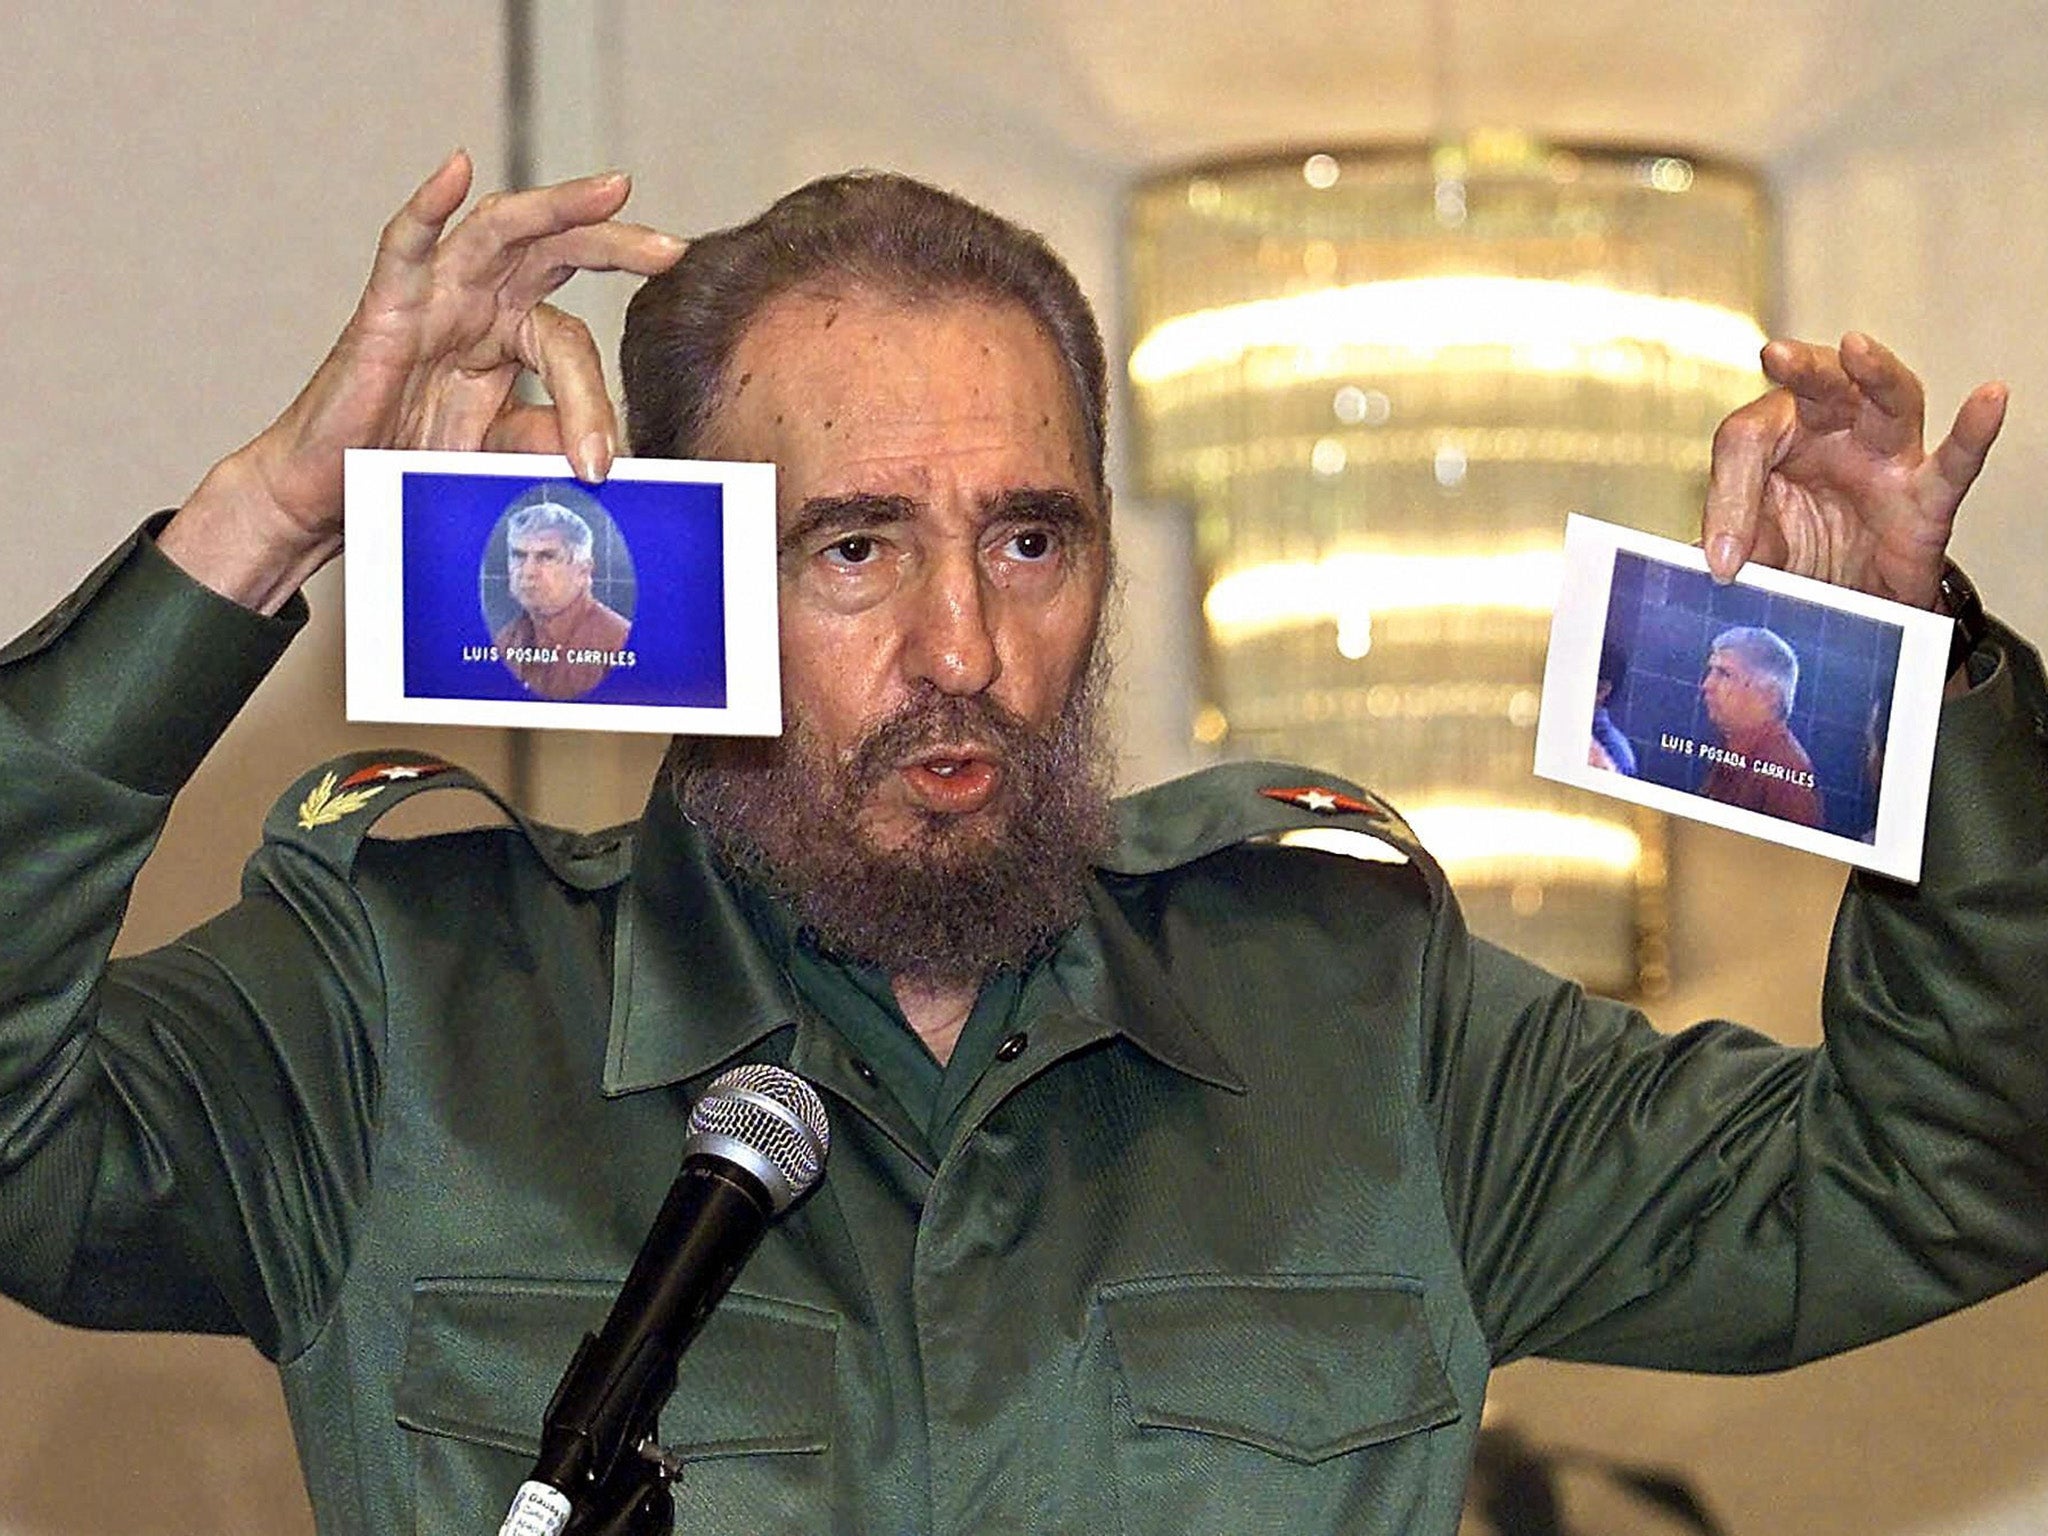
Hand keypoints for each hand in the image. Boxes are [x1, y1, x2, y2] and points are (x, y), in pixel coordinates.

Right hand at [163, 151, 684, 611]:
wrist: (332, 497)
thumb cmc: (407, 470)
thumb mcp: (497, 458)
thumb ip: (545, 440)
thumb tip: (610, 453)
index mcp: (509, 339)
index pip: (571, 342)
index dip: (593, 402)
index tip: (604, 462)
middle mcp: (475, 306)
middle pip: (553, 252)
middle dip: (613, 242)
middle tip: (672, 248)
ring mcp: (431, 299)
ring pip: (499, 232)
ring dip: (557, 207)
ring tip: (611, 191)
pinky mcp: (382, 309)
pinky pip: (403, 246)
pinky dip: (427, 204)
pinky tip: (456, 170)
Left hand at [1701, 332, 2006, 608]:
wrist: (1848, 611)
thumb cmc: (1801, 560)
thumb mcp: (1755, 548)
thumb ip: (1735, 542)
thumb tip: (1717, 559)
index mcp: (1779, 440)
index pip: (1747, 438)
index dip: (1728, 497)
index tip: (1724, 559)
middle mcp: (1835, 436)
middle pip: (1821, 386)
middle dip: (1801, 368)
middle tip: (1775, 355)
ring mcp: (1886, 462)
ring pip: (1889, 400)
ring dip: (1874, 373)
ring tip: (1855, 349)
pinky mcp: (1926, 501)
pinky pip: (1954, 463)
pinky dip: (1974, 433)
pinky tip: (1989, 398)